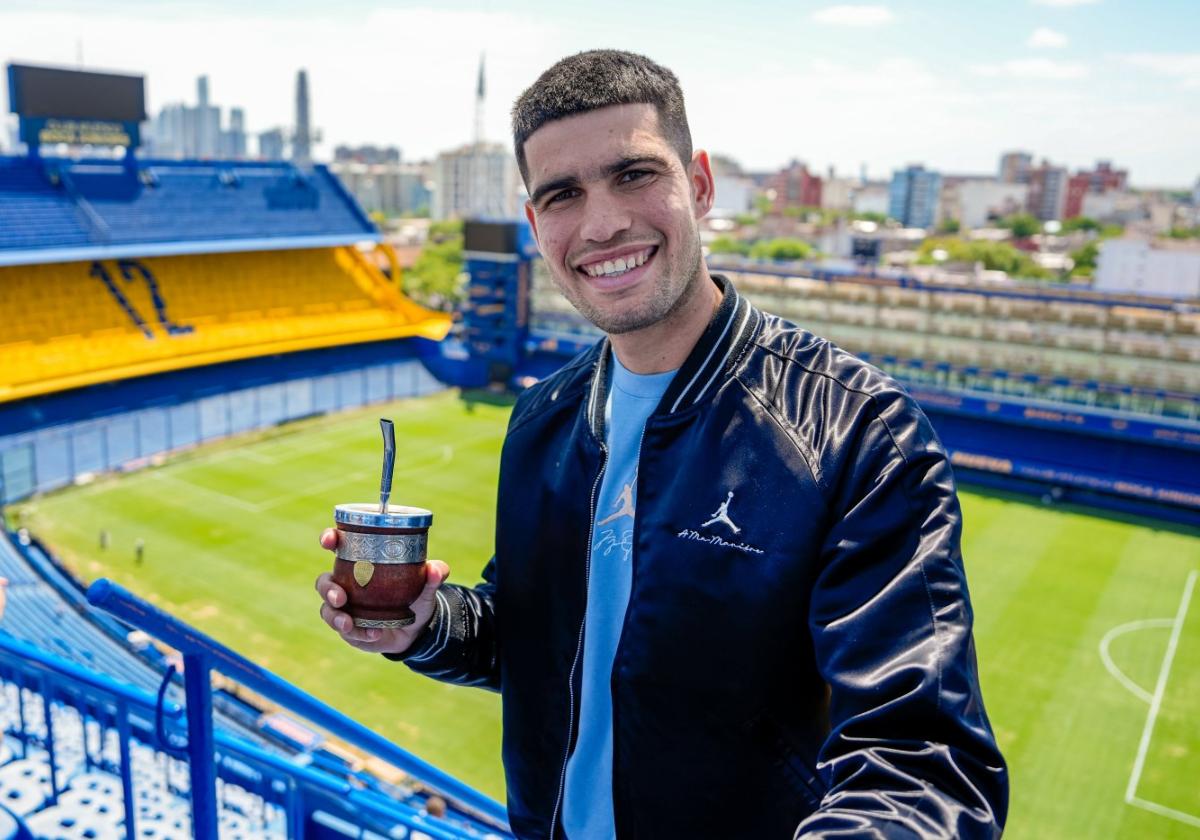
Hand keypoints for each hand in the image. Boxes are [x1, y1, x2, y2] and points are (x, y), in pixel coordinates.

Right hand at [315, 528, 449, 654]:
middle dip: (328, 589)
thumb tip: (435, 569)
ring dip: (335, 617)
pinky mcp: (348, 628)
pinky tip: (373, 634)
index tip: (329, 540)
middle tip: (341, 598)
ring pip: (327, 610)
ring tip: (349, 624)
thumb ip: (434, 575)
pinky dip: (358, 633)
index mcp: (360, 563)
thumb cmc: (415, 596)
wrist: (416, 629)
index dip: (329, 539)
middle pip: (324, 582)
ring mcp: (344, 607)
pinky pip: (345, 631)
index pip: (338, 546)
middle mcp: (347, 584)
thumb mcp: (426, 585)